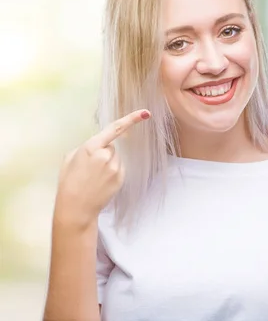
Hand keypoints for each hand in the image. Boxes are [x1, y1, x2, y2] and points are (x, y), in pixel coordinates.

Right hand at [54, 109, 150, 228]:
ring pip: (116, 158)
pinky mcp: (120, 178)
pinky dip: (112, 172)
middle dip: (104, 152)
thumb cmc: (69, 181)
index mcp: (91, 147)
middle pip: (112, 146)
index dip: (131, 119)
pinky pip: (119, 168)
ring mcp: (115, 168)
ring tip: (94, 176)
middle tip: (90, 167)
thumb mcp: (71, 157)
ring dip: (108, 162)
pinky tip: (101, 182)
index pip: (114, 129)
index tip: (145, 113)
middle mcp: (106, 156)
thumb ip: (87, 147)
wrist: (76, 207)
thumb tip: (100, 143)